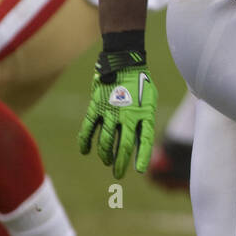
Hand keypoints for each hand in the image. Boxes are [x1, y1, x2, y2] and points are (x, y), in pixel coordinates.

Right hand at [78, 44, 157, 178]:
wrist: (124, 61)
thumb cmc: (140, 82)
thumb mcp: (150, 100)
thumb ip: (145, 120)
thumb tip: (140, 142)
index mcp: (144, 114)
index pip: (145, 141)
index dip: (142, 157)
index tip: (139, 170)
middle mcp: (127, 115)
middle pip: (123, 146)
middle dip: (120, 163)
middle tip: (118, 174)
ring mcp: (111, 111)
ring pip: (105, 141)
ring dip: (105, 154)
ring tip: (107, 161)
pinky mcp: (96, 106)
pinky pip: (88, 128)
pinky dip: (85, 141)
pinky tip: (86, 151)